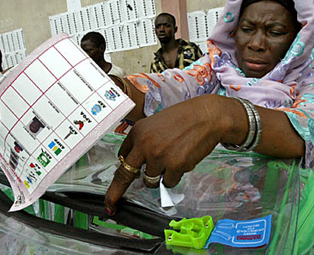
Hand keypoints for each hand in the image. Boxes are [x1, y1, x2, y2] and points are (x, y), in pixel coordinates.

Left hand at [104, 94, 241, 214]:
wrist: (206, 116)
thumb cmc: (182, 118)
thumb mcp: (154, 123)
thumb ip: (142, 141)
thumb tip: (134, 162)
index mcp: (138, 132)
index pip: (121, 156)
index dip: (120, 169)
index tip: (113, 183)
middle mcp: (145, 145)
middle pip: (126, 174)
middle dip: (116, 192)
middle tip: (112, 203)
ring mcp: (159, 156)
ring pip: (151, 181)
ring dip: (159, 176)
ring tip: (171, 160)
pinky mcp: (175, 166)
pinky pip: (169, 182)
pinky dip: (174, 176)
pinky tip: (182, 160)